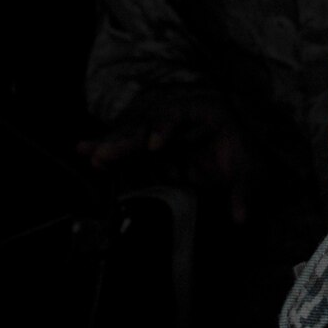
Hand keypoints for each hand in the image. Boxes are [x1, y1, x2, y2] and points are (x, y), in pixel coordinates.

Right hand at [79, 92, 266, 222]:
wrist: (220, 128)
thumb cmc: (231, 143)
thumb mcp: (245, 163)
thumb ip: (243, 189)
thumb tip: (241, 219)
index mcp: (200, 108)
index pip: (178, 113)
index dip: (165, 127)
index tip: (156, 144)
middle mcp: (171, 109)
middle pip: (144, 122)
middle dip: (126, 139)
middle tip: (106, 154)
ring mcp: (152, 120)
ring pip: (127, 130)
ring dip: (107, 143)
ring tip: (87, 153)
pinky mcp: (139, 135)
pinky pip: (119, 140)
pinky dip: (103, 147)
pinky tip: (82, 150)